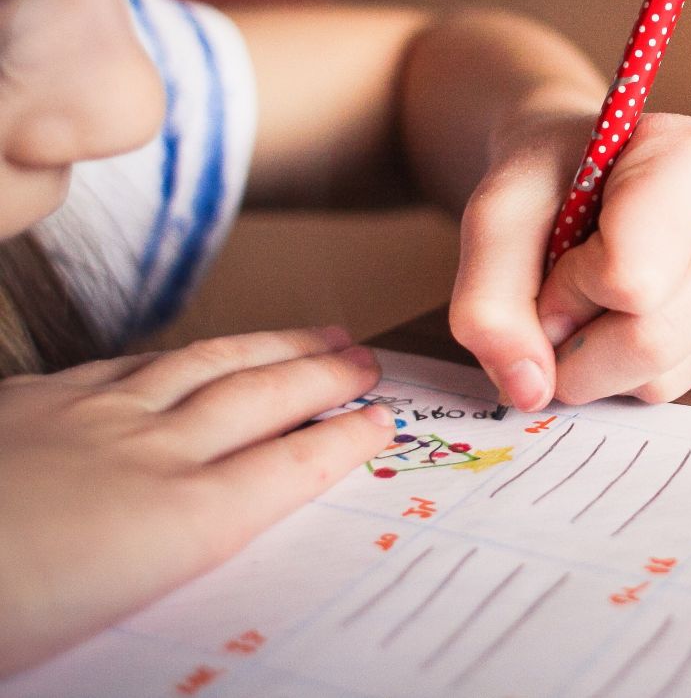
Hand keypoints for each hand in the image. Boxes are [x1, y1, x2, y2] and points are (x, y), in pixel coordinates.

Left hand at [0, 328, 392, 678]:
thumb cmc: (6, 613)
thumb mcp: (106, 626)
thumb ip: (170, 570)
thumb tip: (209, 544)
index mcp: (178, 523)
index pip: (290, 468)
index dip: (344, 438)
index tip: (383, 421)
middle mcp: (151, 456)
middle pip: (261, 399)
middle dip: (324, 375)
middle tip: (367, 358)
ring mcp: (92, 416)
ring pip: (206, 364)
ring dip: (271, 347)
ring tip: (314, 333)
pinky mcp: (35, 399)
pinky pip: (129, 363)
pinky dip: (179, 354)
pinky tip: (189, 352)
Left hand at [450, 112, 690, 410]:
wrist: (591, 173)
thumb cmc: (551, 180)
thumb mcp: (496, 215)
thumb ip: (488, 300)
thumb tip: (529, 390)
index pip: (631, 279)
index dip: (568, 290)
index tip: (554, 257)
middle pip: (655, 341)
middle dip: (579, 348)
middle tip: (557, 305)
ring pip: (668, 377)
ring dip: (603, 364)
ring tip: (597, 300)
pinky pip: (687, 386)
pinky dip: (634, 371)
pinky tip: (632, 315)